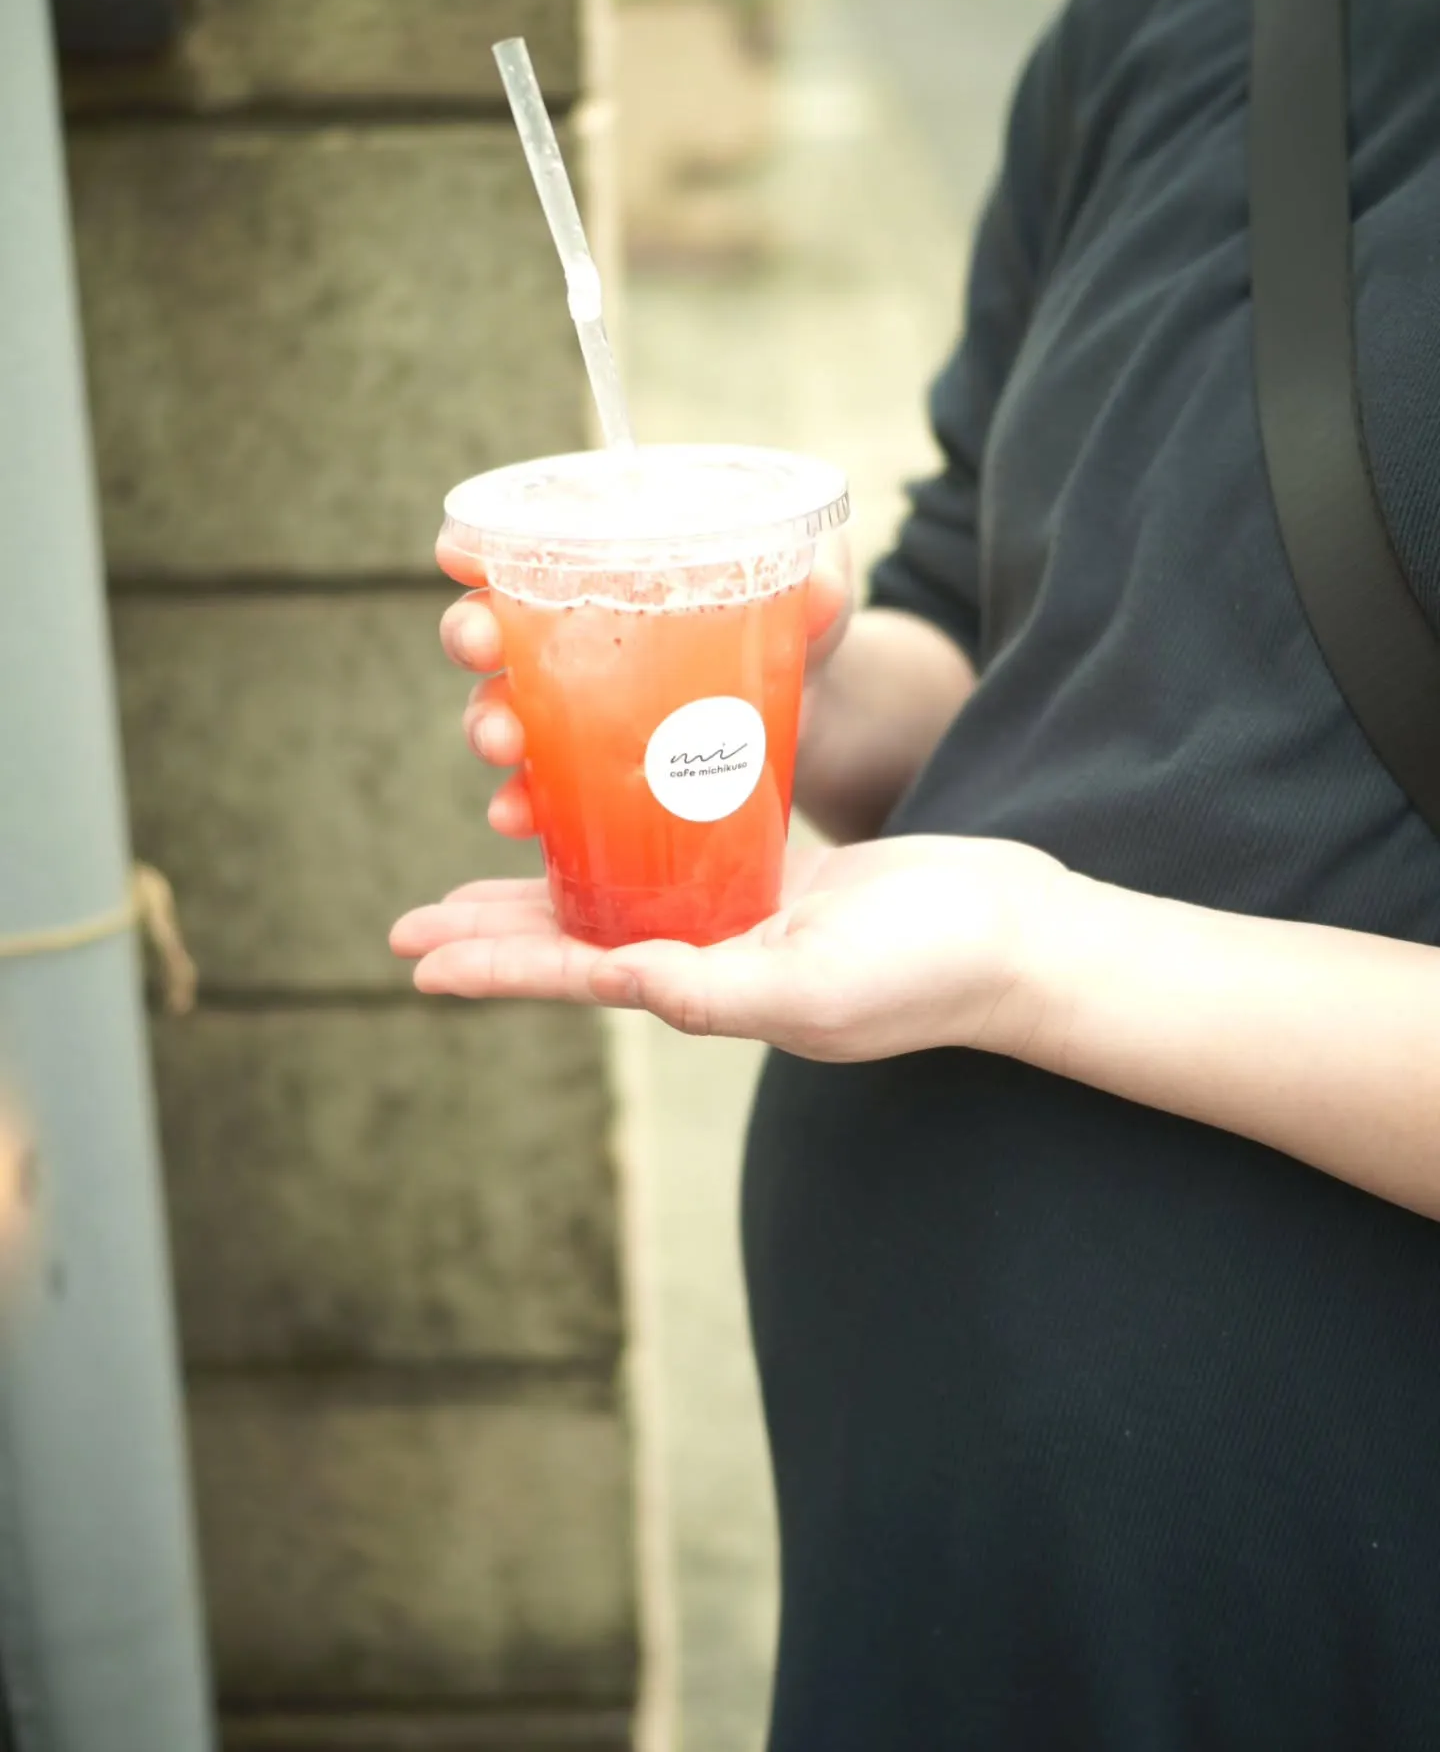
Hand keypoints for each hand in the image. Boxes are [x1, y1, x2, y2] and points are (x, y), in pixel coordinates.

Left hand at [390, 834, 1065, 1062]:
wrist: (1018, 934)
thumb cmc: (929, 968)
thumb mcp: (818, 987)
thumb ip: (719, 991)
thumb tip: (621, 981)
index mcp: (710, 991)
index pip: (576, 976)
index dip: (493, 967)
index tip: (415, 958)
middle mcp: (713, 959)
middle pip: (577, 940)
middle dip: (493, 932)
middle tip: (410, 922)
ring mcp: (746, 920)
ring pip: (621, 895)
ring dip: (548, 887)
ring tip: (481, 875)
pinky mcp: (781, 878)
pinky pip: (684, 855)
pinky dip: (633, 835)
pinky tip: (603, 813)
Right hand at [437, 534, 854, 840]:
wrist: (814, 713)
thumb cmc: (794, 630)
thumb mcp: (812, 602)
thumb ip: (817, 586)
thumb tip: (824, 588)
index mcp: (610, 577)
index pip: (525, 552)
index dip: (481, 548)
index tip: (460, 555)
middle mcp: (572, 642)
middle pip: (493, 632)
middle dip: (472, 635)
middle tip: (483, 646)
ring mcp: (577, 715)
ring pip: (502, 712)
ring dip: (486, 723)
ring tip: (503, 742)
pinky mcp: (595, 777)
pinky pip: (541, 792)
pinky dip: (522, 804)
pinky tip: (518, 818)